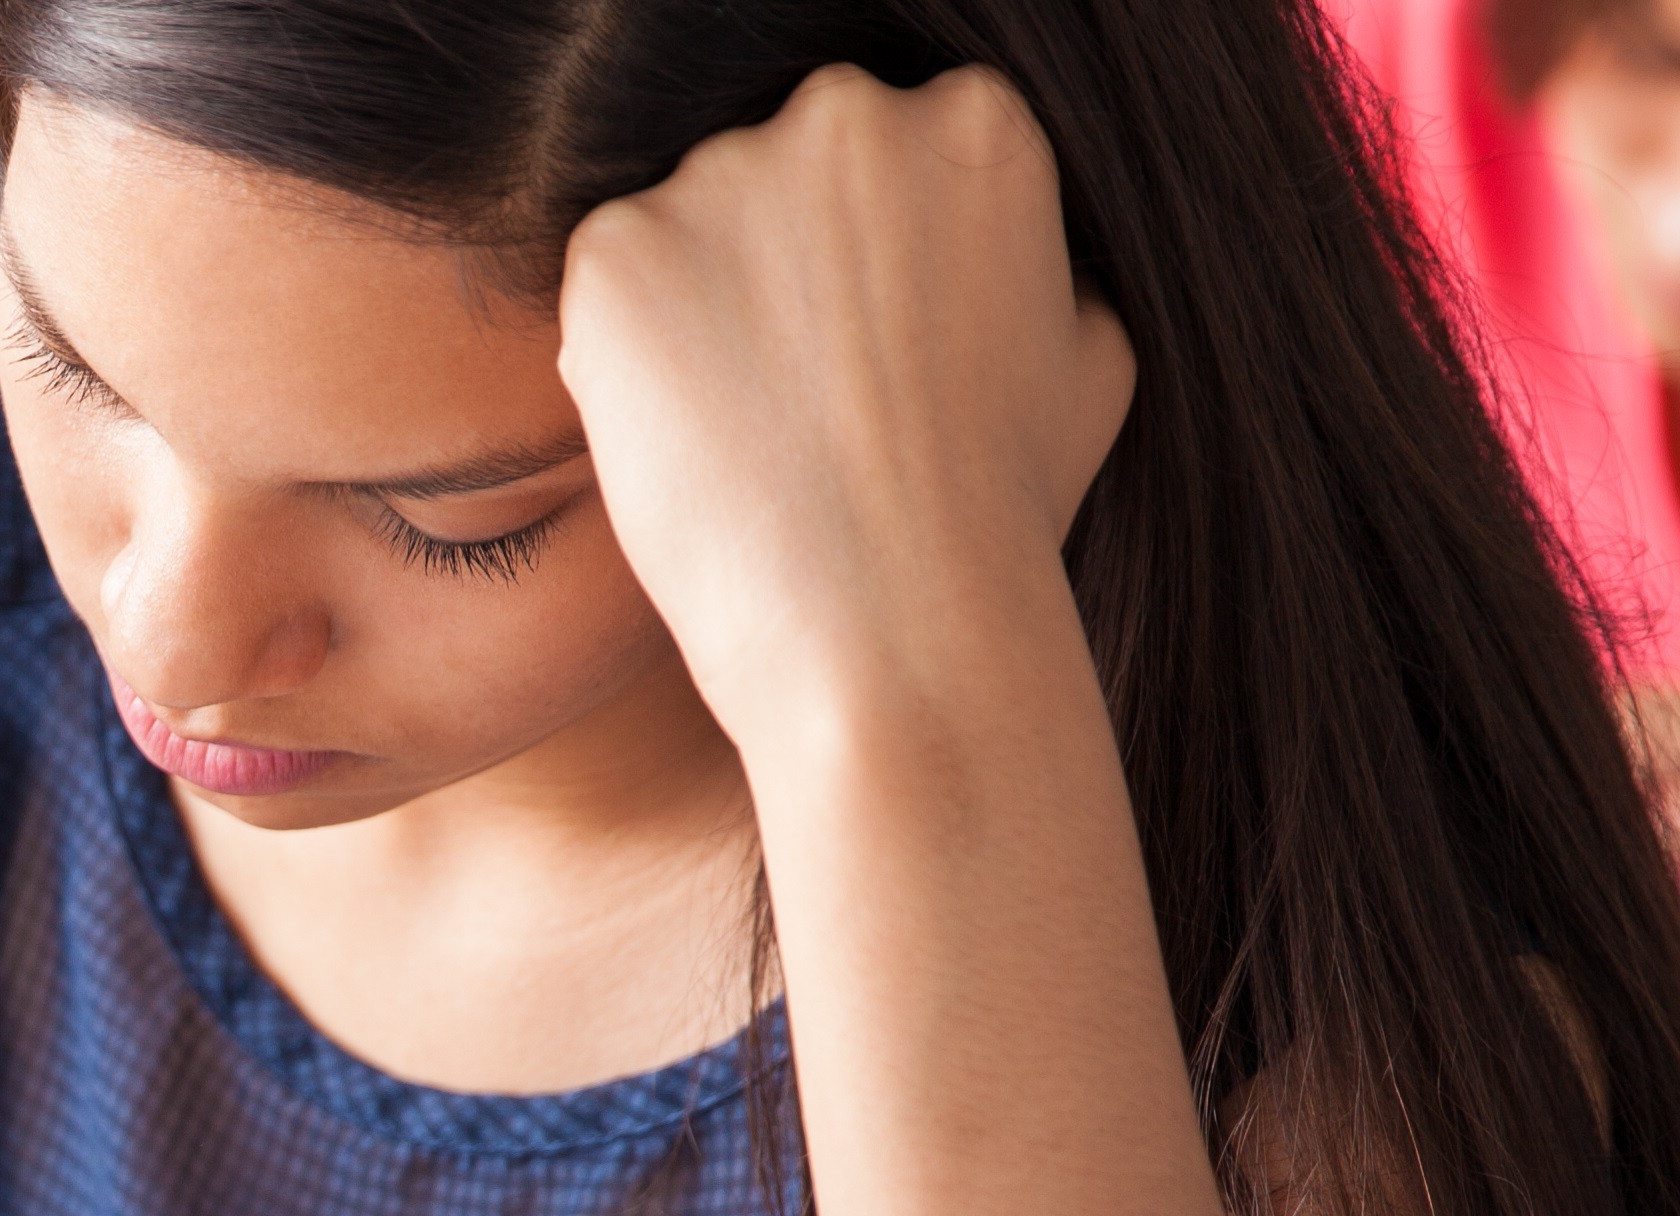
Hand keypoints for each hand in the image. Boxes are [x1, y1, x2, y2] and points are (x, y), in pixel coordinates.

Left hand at [555, 65, 1135, 760]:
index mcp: (973, 118)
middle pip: (783, 168)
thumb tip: (1011, 251)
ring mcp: (721, 173)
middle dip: (782, 261)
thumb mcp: (1091, 352)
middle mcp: (847, 114)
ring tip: (752, 430)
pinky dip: (625, 356)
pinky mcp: (615, 249)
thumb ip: (1040, 259)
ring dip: (700, 309)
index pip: (892, 145)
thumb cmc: (1001, 509)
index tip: (871, 341)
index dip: (872, 256)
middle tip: (804, 392)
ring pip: (689, 227)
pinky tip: (690, 436)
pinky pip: (608, 286)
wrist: (889, 617)